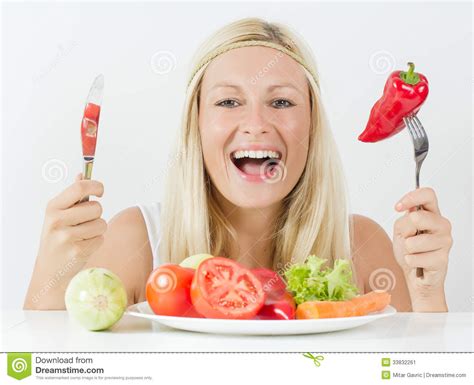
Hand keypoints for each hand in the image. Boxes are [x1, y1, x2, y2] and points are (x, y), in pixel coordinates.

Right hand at [24, 173, 105, 308]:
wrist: (50, 270)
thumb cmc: (58, 237)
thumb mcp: (59, 214)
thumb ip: (72, 195)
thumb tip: (82, 174)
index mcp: (53, 207)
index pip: (79, 188)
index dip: (96, 186)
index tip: (101, 191)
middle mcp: (57, 220)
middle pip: (96, 207)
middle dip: (97, 214)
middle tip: (86, 222)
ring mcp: (66, 237)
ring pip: (102, 223)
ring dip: (98, 229)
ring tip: (83, 235)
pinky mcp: (77, 251)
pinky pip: (101, 238)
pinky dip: (96, 242)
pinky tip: (83, 246)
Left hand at [392, 187, 451, 310]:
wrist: (415, 274)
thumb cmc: (409, 249)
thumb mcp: (401, 230)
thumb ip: (405, 220)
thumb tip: (411, 214)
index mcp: (431, 214)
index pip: (428, 194)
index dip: (411, 197)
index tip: (398, 207)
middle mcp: (442, 225)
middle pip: (418, 217)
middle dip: (406, 230)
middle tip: (409, 238)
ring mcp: (445, 241)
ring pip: (413, 241)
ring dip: (408, 249)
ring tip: (415, 252)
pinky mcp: (442, 259)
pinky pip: (414, 257)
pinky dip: (410, 260)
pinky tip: (418, 262)